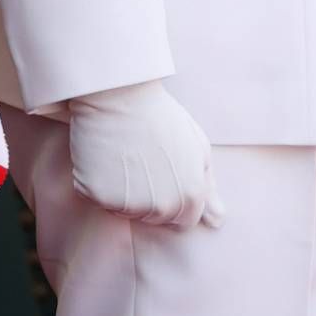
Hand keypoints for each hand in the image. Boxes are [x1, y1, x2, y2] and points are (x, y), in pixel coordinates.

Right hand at [68, 80, 223, 229]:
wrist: (121, 93)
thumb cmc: (161, 116)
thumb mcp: (196, 146)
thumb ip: (208, 188)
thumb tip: (218, 222)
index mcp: (190, 196)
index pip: (184, 219)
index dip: (175, 197)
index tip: (164, 172)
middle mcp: (161, 206)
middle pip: (154, 217)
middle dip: (149, 196)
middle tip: (142, 158)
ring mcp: (128, 203)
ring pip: (125, 210)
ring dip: (123, 191)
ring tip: (124, 155)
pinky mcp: (98, 194)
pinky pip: (97, 198)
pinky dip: (97, 181)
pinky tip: (104, 155)